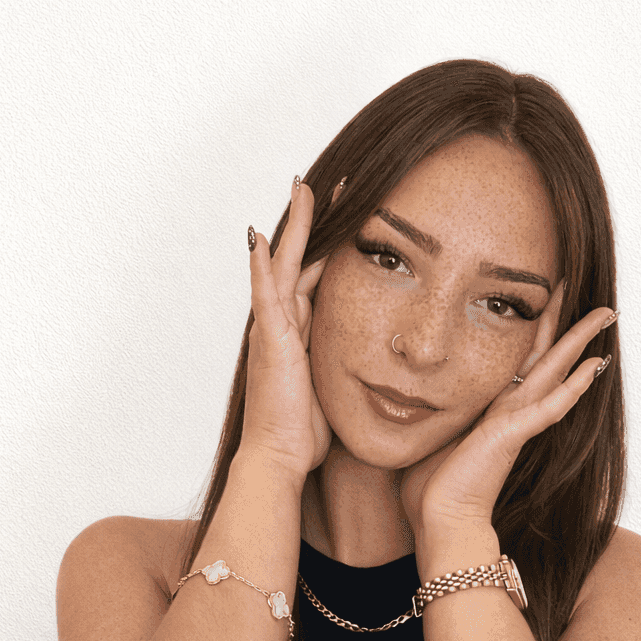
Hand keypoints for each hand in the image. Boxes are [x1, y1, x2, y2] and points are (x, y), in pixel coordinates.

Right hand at [240, 178, 331, 478]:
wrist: (278, 458)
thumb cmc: (304, 433)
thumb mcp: (334, 387)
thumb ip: (346, 366)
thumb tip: (379, 362)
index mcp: (299, 331)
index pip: (315, 274)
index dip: (330, 242)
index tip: (349, 211)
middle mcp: (281, 322)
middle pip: (298, 258)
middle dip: (314, 220)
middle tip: (325, 182)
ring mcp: (271, 328)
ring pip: (282, 263)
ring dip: (294, 226)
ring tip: (303, 187)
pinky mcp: (269, 339)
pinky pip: (264, 293)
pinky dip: (261, 263)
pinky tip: (260, 236)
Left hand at [399, 283, 615, 554]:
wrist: (440, 521)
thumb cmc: (431, 485)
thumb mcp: (431, 432)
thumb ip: (434, 410)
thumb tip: (408, 391)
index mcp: (493, 410)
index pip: (521, 363)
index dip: (535, 333)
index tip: (546, 304)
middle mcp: (512, 412)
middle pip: (547, 358)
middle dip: (569, 326)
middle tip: (597, 300)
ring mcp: (516, 423)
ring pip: (556, 372)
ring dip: (580, 342)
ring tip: (606, 314)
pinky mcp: (512, 436)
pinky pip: (551, 406)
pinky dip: (574, 385)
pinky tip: (596, 364)